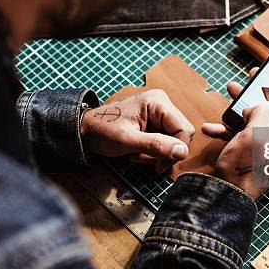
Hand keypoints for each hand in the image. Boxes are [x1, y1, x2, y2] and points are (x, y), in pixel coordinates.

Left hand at [80, 89, 194, 172]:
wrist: (85, 130)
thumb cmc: (102, 131)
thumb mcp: (128, 141)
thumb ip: (156, 145)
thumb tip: (182, 152)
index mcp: (158, 102)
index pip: (184, 130)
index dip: (176, 150)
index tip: (159, 166)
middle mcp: (162, 104)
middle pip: (180, 135)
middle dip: (163, 152)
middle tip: (143, 161)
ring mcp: (158, 113)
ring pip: (172, 140)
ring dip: (156, 154)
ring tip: (135, 155)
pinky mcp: (154, 122)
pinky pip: (164, 140)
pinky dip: (152, 151)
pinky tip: (137, 152)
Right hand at [202, 68, 268, 198]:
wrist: (228, 196)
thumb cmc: (245, 168)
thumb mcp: (254, 133)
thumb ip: (260, 112)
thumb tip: (257, 108)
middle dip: (266, 93)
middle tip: (256, 79)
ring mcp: (268, 149)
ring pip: (260, 120)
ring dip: (244, 107)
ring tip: (232, 92)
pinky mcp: (254, 156)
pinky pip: (245, 136)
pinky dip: (230, 129)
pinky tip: (213, 127)